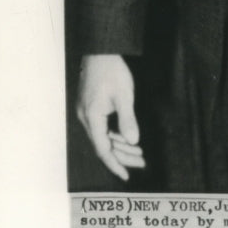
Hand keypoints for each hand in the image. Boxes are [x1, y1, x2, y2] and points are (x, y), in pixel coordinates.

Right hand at [76, 54, 144, 180]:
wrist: (101, 51)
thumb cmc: (112, 71)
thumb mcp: (124, 95)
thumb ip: (128, 120)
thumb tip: (133, 141)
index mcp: (92, 117)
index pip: (103, 149)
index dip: (115, 164)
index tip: (126, 175)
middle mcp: (86, 118)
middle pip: (103, 145)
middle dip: (123, 156)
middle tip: (142, 162)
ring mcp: (86, 113)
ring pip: (103, 137)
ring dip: (120, 146)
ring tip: (139, 153)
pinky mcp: (90, 107)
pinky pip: (102, 128)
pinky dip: (115, 135)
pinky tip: (128, 138)